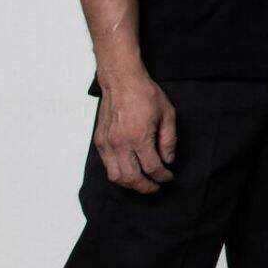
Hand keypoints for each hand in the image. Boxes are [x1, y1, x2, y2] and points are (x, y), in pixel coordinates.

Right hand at [93, 70, 176, 192]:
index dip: (163, 176)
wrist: (122, 81)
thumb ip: (168, 140)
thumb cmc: (145, 94)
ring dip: (130, 184)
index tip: (168, 177)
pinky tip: (129, 170)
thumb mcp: (167, 114)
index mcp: (139, 137)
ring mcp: (107, 144)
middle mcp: (120, 144)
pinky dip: (118, 173)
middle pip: (132, 178)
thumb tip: (168, 160)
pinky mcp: (99, 141)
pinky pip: (107, 166)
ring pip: (116, 176)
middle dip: (146, 187)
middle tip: (156, 187)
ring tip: (142, 182)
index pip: (152, 167)